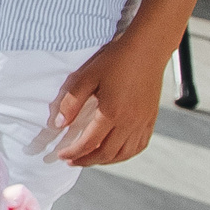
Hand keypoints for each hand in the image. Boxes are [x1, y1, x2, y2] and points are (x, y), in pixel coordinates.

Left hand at [48, 31, 168, 165]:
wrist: (148, 49)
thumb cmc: (116, 59)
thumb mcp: (87, 76)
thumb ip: (71, 102)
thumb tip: (58, 125)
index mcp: (112, 113)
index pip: (88, 143)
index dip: (73, 153)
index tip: (60, 155)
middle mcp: (130, 122)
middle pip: (106, 154)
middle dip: (86, 161)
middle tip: (71, 160)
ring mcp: (143, 123)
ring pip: (124, 154)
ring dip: (104, 161)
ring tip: (89, 158)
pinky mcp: (151, 119)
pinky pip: (139, 146)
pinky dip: (125, 155)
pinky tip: (114, 152)